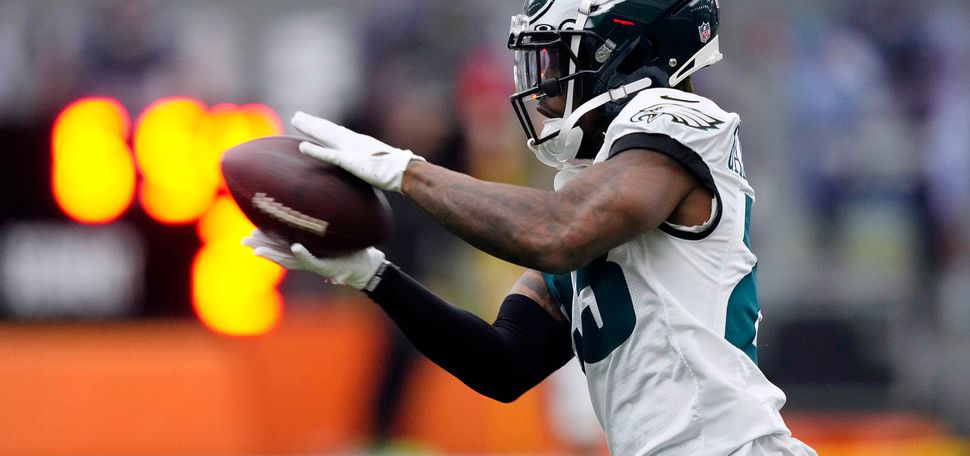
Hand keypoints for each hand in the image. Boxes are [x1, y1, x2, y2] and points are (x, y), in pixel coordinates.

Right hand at [242, 229, 386, 290]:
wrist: (365, 269)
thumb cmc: (351, 251)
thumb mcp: (333, 240)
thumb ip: (322, 231)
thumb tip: (311, 214)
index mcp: (306, 252)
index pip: (281, 245)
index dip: (265, 240)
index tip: (250, 231)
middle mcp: (307, 259)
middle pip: (279, 253)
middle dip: (261, 246)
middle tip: (244, 240)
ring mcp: (316, 262)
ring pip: (290, 259)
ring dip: (274, 253)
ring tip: (257, 249)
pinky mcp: (328, 266)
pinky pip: (313, 260)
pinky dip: (304, 254)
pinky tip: (295, 246)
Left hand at [291, 111, 425, 191]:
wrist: (405, 171)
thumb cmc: (397, 171)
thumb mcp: (380, 165)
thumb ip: (372, 164)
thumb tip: (375, 170)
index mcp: (361, 143)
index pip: (338, 132)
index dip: (324, 127)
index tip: (313, 121)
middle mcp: (354, 142)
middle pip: (329, 130)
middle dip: (313, 123)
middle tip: (297, 116)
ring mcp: (351, 149)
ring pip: (326, 136)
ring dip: (310, 129)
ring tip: (295, 121)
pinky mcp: (350, 160)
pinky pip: (329, 154)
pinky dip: (315, 150)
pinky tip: (302, 146)